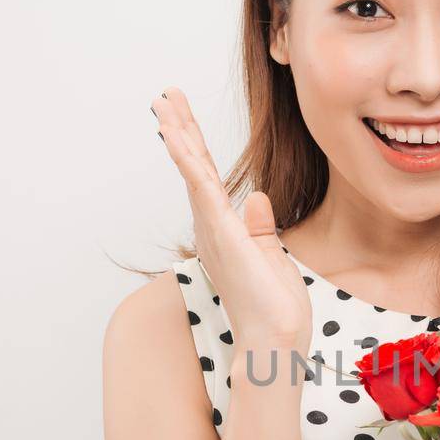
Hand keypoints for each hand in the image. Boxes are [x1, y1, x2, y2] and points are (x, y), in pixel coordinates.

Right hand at [152, 86, 310, 346]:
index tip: (184, 119)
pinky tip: (176, 135)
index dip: (197, 147)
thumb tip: (256, 197)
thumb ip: (260, 229)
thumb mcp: (272, 259)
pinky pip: (201, 188)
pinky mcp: (223, 233)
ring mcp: (214, 230)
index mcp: (224, 233)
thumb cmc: (274, 311)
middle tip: (166, 97)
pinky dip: (188, 159)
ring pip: (193, 172)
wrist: (276, 342)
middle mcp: (212, 229)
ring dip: (178, 135)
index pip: (209, 180)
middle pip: (195, 169)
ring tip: (163, 104)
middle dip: (181, 130)